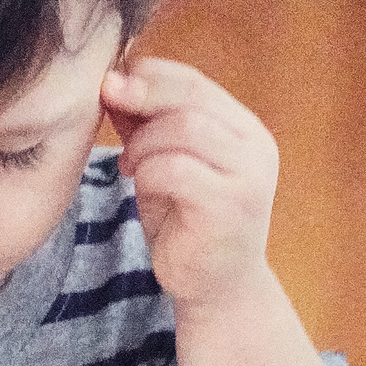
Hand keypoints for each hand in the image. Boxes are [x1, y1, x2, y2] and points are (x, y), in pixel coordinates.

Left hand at [102, 58, 278, 317]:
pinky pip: (176, 169)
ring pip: (186, 127)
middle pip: (192, 96)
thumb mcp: (163, 163)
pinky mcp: (230, 207)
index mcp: (244, 129)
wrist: (215, 290)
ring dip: (144, 141)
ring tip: (129, 163)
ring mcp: (249, 176)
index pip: (194, 81)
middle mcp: (256, 146)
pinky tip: (139, 183)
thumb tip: (111, 80)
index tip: (111, 84)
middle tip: (108, 104)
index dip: (149, 75)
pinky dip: (148, 170)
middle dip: (142, 95)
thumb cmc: (187, 224)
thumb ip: (146, 125)